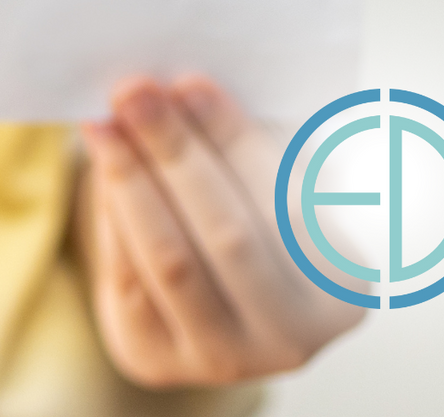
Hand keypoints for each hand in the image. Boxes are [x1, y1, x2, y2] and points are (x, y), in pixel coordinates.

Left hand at [78, 75, 362, 387]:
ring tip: (105, 123)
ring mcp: (225, 358)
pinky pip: (129, 277)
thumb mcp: (271, 187)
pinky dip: (111, 212)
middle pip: (229, 235)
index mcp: (344, 287)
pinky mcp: (160, 360)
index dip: (236, 141)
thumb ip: (251, 147)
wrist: (197, 311)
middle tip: (134, 92)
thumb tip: (186, 90)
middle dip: (176, 154)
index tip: (191, 82)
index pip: (289, 203)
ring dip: (131, 180)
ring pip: (172, 259)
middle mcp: (293, 336)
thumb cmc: (247, 222)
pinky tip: (100, 161)